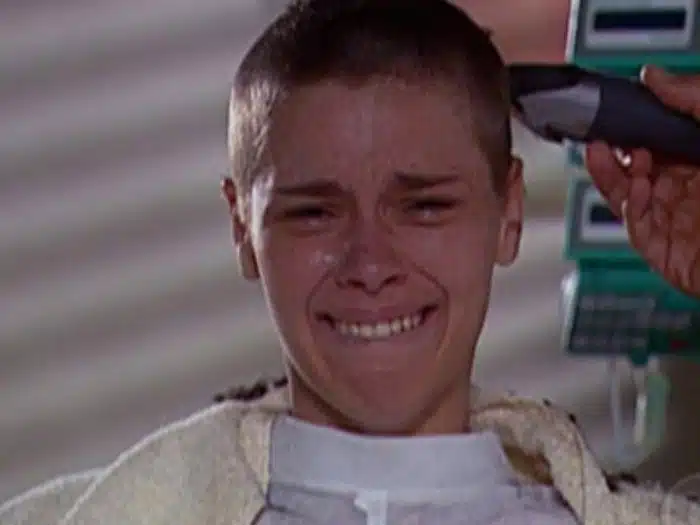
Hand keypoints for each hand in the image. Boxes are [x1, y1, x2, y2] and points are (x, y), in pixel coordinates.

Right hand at [585, 66, 699, 298]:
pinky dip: (627, 205)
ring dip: (609, 174)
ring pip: (626, 195)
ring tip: (600, 152)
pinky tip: (634, 185)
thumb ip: (694, 97)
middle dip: (614, 148)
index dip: (635, 123)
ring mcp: (677, 219)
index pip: (660, 136)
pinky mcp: (666, 249)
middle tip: (602, 131)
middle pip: (636, 165)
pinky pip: (634, 226)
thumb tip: (655, 76)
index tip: (618, 108)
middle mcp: (691, 188)